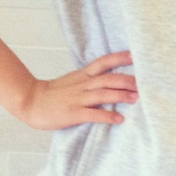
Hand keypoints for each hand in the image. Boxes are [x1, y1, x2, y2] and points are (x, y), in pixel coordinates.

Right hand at [20, 50, 137, 130]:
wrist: (30, 101)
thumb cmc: (53, 94)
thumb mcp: (72, 80)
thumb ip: (89, 79)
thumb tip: (109, 80)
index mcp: (83, 75)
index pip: (104, 62)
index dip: (120, 58)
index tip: (137, 56)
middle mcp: (83, 84)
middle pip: (109, 78)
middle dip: (128, 80)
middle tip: (145, 84)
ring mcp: (78, 98)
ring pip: (103, 94)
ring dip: (121, 96)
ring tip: (137, 99)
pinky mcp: (73, 113)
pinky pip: (93, 114)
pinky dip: (107, 116)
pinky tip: (119, 119)